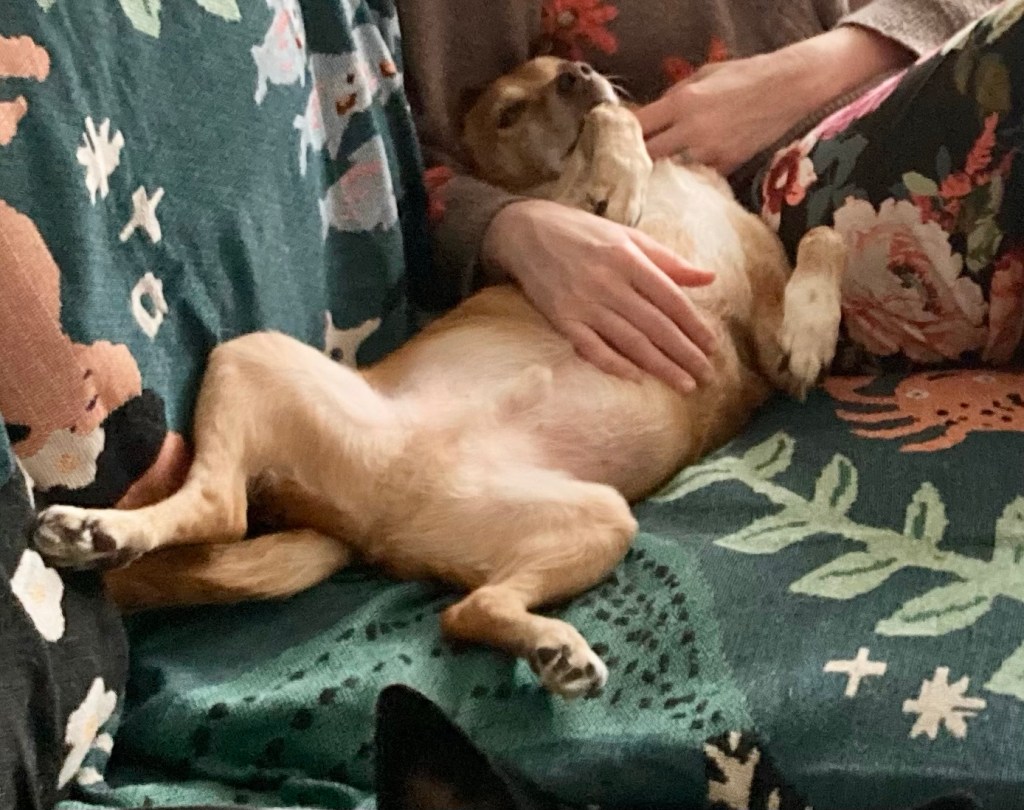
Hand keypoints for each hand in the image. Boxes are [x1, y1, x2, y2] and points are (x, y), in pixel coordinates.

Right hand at [481, 199, 717, 392]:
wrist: (524, 231)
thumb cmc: (582, 232)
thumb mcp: (627, 236)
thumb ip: (667, 260)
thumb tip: (709, 278)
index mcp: (628, 259)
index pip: (671, 299)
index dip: (694, 325)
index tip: (712, 347)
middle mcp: (608, 282)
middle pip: (655, 325)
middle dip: (684, 353)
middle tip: (706, 376)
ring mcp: (583, 302)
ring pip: (629, 340)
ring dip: (659, 366)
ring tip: (683, 384)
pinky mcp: (561, 318)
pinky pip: (592, 347)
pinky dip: (614, 364)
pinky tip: (636, 378)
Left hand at [636, 27, 912, 173]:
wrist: (791, 87)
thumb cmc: (746, 76)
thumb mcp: (704, 76)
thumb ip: (674, 97)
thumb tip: (649, 116)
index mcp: (682, 101)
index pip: (636, 124)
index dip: (619, 137)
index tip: (609, 145)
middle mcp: (691, 129)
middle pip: (646, 155)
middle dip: (630, 164)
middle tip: (617, 174)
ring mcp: (709, 152)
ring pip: (669, 174)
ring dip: (655, 180)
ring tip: (640, 188)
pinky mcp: (727, 167)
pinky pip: (696, 181)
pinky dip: (684, 185)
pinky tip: (674, 192)